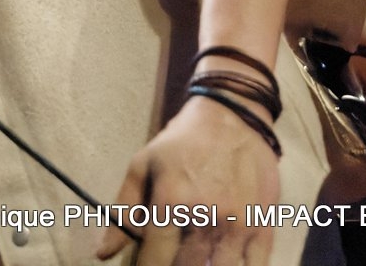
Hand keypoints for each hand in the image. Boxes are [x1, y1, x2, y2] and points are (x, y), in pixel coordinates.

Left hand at [99, 92, 277, 265]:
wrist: (234, 115)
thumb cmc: (183, 141)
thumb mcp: (145, 163)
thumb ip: (125, 210)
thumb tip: (102, 253)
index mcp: (171, 200)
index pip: (154, 261)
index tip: (147, 265)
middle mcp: (206, 217)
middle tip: (171, 253)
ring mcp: (238, 226)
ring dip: (203, 265)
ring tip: (195, 253)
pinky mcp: (263, 229)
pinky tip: (221, 259)